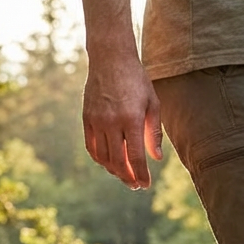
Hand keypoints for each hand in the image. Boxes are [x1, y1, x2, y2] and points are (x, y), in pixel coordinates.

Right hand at [82, 49, 162, 188]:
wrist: (110, 58)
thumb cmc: (136, 81)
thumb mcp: (152, 104)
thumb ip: (154, 133)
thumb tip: (157, 158)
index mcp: (131, 119)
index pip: (136, 157)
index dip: (141, 174)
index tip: (145, 185)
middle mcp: (111, 122)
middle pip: (118, 161)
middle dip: (128, 177)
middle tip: (136, 185)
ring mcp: (96, 121)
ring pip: (103, 158)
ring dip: (114, 171)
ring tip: (125, 175)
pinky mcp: (86, 118)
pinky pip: (91, 147)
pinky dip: (100, 160)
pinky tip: (110, 163)